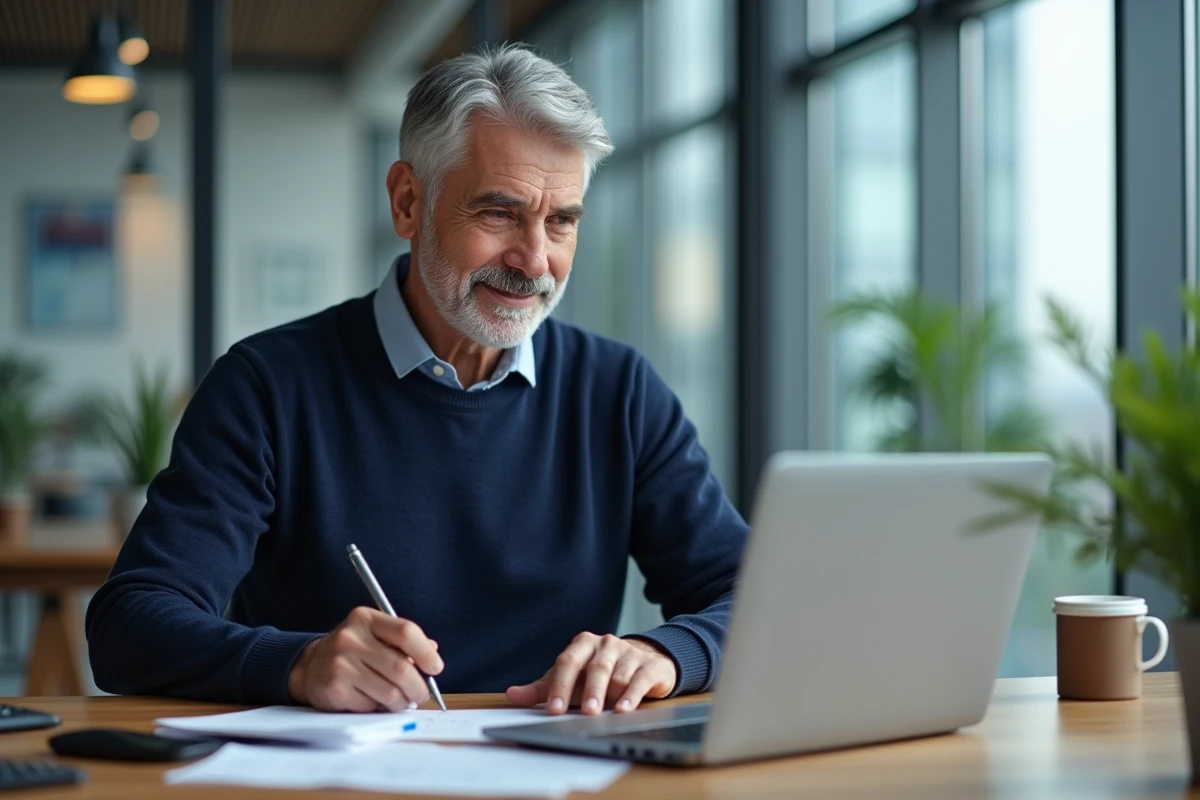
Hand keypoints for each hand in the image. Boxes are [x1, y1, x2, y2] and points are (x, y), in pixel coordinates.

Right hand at [288, 606, 442, 711]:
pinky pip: (371, 706)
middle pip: (401, 667)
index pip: (405, 631)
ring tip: (401, 701)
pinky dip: (379, 708)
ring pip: (389, 692)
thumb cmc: (352, 652)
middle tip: (421, 694)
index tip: (435, 668)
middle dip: (418, 687)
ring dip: (401, 702)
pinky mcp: (334, 689)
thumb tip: (432, 654)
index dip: (426, 653)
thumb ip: (403, 641)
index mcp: (366, 619)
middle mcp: (351, 638)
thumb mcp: (375, 635)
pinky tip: (374, 701)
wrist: (310, 666)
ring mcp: (340, 664)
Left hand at [506, 633, 676, 715]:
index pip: (567, 662)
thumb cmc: (598, 674)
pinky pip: (640, 680)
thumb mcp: (570, 680)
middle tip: (586, 712)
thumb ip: (542, 688)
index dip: (560, 686)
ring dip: (612, 695)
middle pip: (595, 667)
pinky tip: (624, 709)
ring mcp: (629, 653)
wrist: (641, 663)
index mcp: (582, 644)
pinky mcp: (649, 665)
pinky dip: (632, 696)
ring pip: (619, 675)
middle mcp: (606, 644)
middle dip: (590, 691)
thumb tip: (512, 694)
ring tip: (607, 713)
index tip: (554, 709)